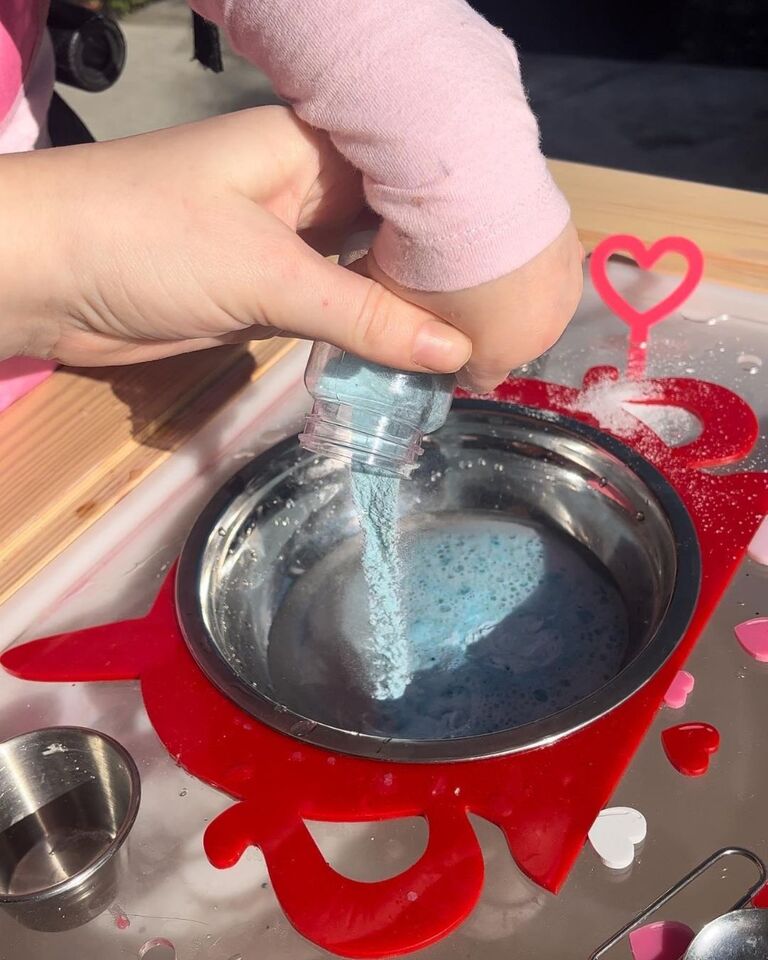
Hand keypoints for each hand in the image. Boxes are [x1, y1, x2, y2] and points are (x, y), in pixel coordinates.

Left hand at [0, 106, 470, 372]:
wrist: (46, 279)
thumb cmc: (150, 241)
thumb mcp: (266, 272)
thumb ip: (361, 313)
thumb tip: (455, 352)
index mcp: (316, 149)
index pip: (414, 174)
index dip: (467, 215)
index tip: (523, 261)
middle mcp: (311, 189)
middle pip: (397, 228)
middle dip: (446, 271)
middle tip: (512, 316)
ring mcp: (289, 243)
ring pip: (368, 273)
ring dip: (410, 309)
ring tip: (481, 342)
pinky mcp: (268, 293)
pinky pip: (336, 310)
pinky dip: (368, 334)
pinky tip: (414, 357)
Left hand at [367, 221, 583, 392]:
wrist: (478, 171)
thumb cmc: (427, 247)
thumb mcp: (391, 293)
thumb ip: (391, 328)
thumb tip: (402, 338)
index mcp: (504, 353)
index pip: (478, 376)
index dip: (450, 355)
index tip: (426, 329)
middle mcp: (547, 328)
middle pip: (506, 340)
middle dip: (477, 323)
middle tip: (441, 286)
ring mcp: (565, 282)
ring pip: (527, 301)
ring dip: (501, 286)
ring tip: (466, 254)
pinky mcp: (571, 240)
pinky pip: (540, 262)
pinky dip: (519, 254)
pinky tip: (491, 229)